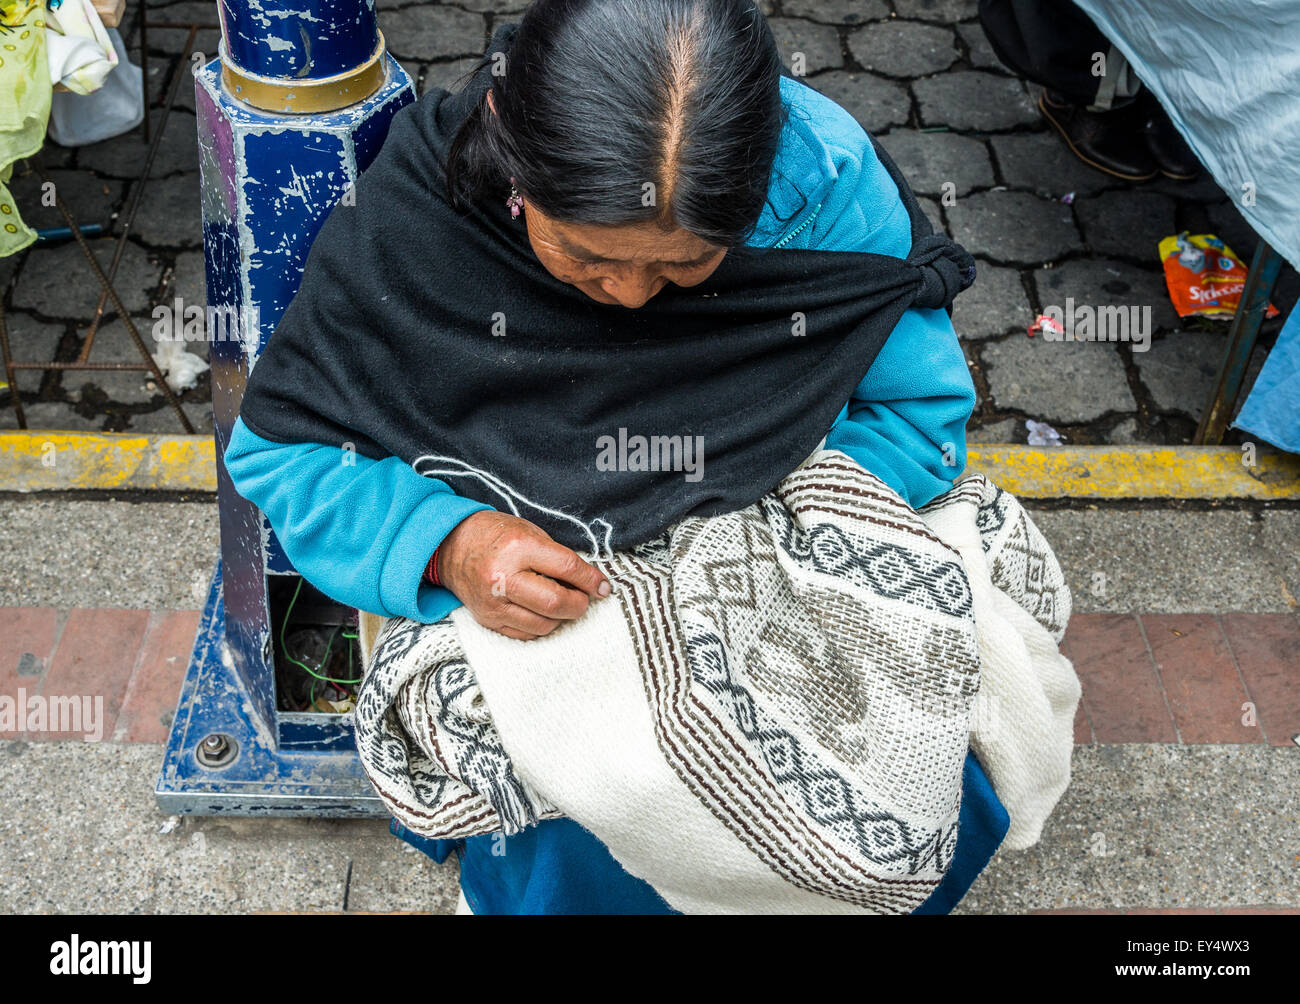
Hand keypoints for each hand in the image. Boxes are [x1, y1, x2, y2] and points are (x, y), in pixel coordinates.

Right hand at [437, 511, 610, 639]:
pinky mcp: (488, 619)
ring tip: (563, 602)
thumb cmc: (495, 535)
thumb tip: (590, 581)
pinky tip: (543, 611)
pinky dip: (542, 625)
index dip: (590, 580)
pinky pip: (526, 633)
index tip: (603, 586)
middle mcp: (502, 577)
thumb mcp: (529, 531)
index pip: (566, 567)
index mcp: (516, 547)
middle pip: (555, 603)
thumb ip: (557, 556)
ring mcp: (493, 602)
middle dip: (579, 603)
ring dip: (562, 617)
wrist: (451, 546)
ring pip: (543, 624)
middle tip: (584, 597)